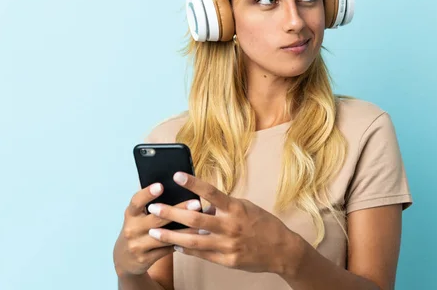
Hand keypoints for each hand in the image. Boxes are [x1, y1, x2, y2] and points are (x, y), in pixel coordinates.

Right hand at [113, 182, 209, 276]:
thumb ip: (152, 206)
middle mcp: (132, 229)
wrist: (124, 260)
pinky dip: (182, 243)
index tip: (161, 186)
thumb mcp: (138, 217)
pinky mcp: (145, 259)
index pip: (136, 201)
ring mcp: (137, 245)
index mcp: (131, 214)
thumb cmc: (138, 230)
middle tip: (197, 203)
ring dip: (186, 230)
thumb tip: (179, 189)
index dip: (148, 193)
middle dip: (179, 210)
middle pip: (157, 219)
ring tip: (203, 223)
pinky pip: (167, 250)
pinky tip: (196, 238)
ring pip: (165, 236)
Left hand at [146, 172, 301, 274]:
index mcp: (236, 208)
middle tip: (154, 207)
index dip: (193, 183)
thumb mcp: (246, 207)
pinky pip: (202, 255)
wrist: (282, 250)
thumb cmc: (264, 224)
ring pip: (194, 241)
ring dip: (171, 236)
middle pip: (195, 219)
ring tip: (154, 231)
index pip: (211, 192)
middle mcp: (231, 226)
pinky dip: (187, 250)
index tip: (176, 175)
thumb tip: (202, 203)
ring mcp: (228, 245)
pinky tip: (174, 245)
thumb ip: (224, 206)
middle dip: (172, 213)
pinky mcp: (228, 261)